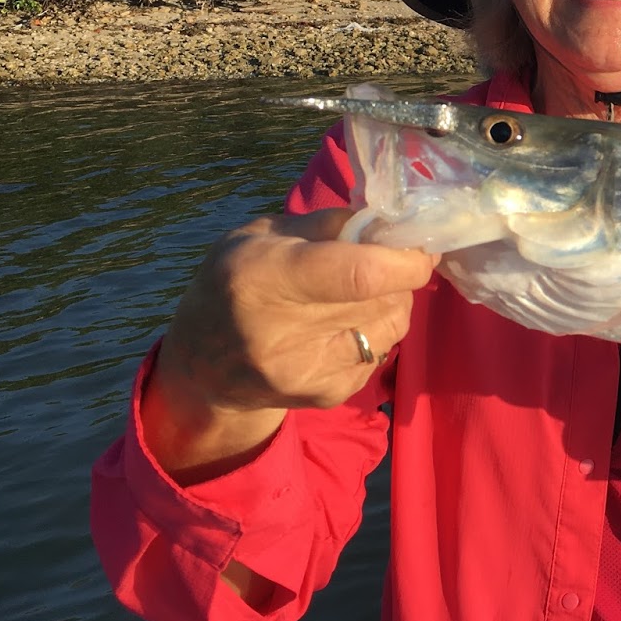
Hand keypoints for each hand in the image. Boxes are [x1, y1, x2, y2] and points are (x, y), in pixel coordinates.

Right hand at [144, 208, 436, 479]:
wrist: (203, 366)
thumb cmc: (237, 281)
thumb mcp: (266, 234)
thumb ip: (330, 224)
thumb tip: (394, 226)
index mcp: (263, 278)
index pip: (361, 274)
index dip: (404, 260)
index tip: (416, 247)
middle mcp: (283, 332)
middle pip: (384, 299)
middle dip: (398, 275)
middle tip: (381, 262)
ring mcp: (307, 372)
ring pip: (394, 326)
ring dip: (390, 303)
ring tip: (355, 295)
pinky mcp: (328, 396)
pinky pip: (382, 352)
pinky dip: (376, 331)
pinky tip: (342, 326)